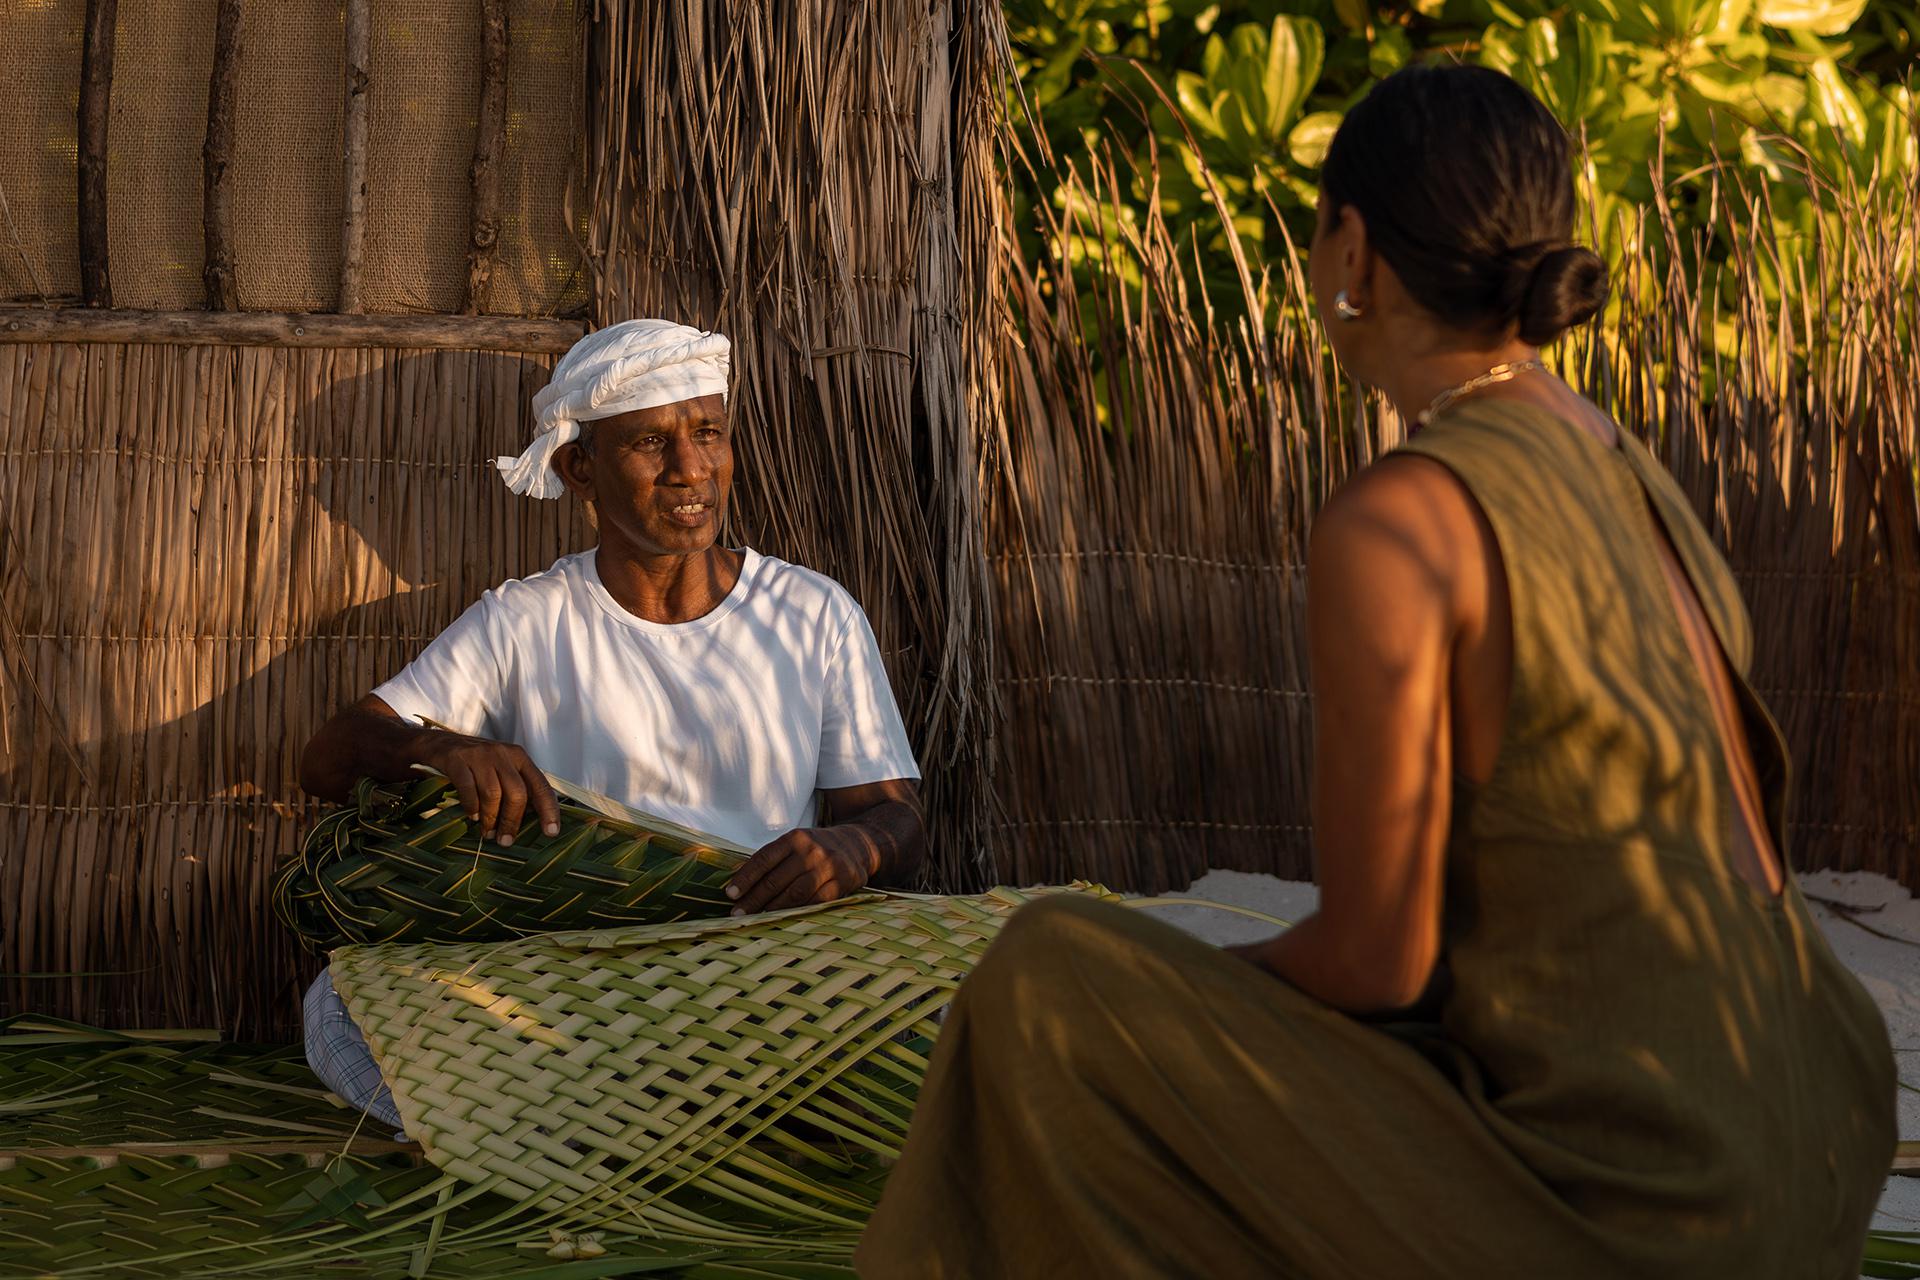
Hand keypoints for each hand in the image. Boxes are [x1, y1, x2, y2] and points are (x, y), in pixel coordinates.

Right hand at [418, 733, 559, 846]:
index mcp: (520, 758)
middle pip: (516, 792)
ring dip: (491, 818)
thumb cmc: (477, 763)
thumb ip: (517, 788)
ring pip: (493, 793)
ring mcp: (480, 755)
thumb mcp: (502, 769)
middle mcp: (503, 754)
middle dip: (512, 821)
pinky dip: (471, 806)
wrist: (439, 744)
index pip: (541, 785)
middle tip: (505, 840)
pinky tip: (471, 816)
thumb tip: (533, 819)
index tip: (551, 832)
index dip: (548, 810)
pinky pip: (468, 788)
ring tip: (487, 832)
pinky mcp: (457, 760)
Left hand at [725, 826, 879, 914]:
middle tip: (737, 914)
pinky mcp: (842, 882)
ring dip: (773, 909)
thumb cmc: (816, 848)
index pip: (763, 859)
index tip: (730, 894)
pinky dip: (798, 912)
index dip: (745, 878)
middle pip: (776, 880)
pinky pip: (816, 902)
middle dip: (754, 899)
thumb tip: (739, 882)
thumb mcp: (795, 843)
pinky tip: (784, 919)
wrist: (857, 844)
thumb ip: (772, 859)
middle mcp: (811, 850)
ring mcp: (828, 866)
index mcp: (794, 838)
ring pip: (795, 894)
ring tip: (756, 919)